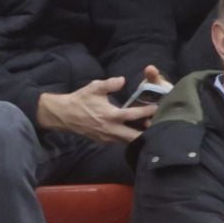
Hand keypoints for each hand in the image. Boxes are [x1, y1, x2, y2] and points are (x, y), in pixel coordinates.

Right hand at [36, 76, 156, 143]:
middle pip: (135, 136)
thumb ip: (110, 84)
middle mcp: (111, 130)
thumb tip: (123, 80)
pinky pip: (120, 142)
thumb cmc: (81, 100)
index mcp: (110, 115)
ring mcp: (108, 138)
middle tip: (159, 125)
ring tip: (150, 129)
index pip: (133, 115)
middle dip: (147, 132)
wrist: (65, 115)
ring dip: (138, 136)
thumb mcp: (94, 88)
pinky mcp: (104, 142)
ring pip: (128, 141)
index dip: (147, 112)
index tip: (158, 108)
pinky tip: (135, 132)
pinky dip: (129, 138)